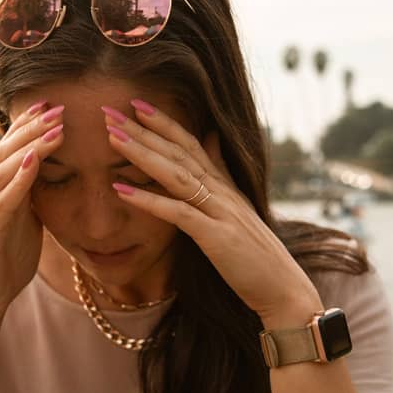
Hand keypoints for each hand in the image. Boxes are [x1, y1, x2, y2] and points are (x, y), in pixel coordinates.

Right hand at [0, 101, 66, 325]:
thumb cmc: (5, 266)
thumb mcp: (27, 226)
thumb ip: (33, 201)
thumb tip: (51, 179)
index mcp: (1, 196)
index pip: (13, 152)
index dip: (29, 127)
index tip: (51, 104)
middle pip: (6, 153)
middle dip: (31, 127)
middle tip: (56, 105)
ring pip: (4, 171)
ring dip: (30, 146)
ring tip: (53, 127)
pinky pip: (3, 203)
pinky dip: (18, 180)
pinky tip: (33, 161)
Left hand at [101, 99, 320, 322]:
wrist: (284, 288)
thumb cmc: (257, 255)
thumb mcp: (238, 207)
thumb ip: (222, 172)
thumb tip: (211, 138)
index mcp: (224, 185)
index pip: (191, 143)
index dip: (164, 122)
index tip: (135, 103)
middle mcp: (222, 191)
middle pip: (178, 151)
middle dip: (143, 129)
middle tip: (109, 110)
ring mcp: (220, 212)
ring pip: (176, 174)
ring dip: (142, 154)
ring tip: (111, 137)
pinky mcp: (216, 237)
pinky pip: (178, 213)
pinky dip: (149, 200)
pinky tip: (121, 190)